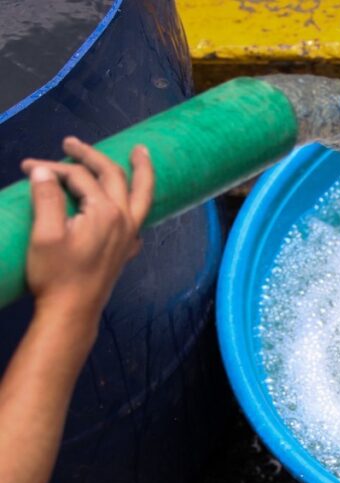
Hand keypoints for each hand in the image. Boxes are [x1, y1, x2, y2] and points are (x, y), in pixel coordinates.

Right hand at [20, 137, 153, 324]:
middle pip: (114, 176)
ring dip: (140, 171)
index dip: (53, 167)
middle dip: (92, 155)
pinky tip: (133, 201)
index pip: (80, 177)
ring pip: (140, 195)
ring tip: (140, 151)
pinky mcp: (126, 250)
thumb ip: (46, 198)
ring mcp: (129, 235)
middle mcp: (124, 219)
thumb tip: (44, 170)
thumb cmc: (56, 275)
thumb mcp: (44, 234)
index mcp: (106, 212)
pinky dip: (137, 201)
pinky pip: (139, 217)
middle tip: (71, 142)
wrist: (72, 311)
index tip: (28, 167)